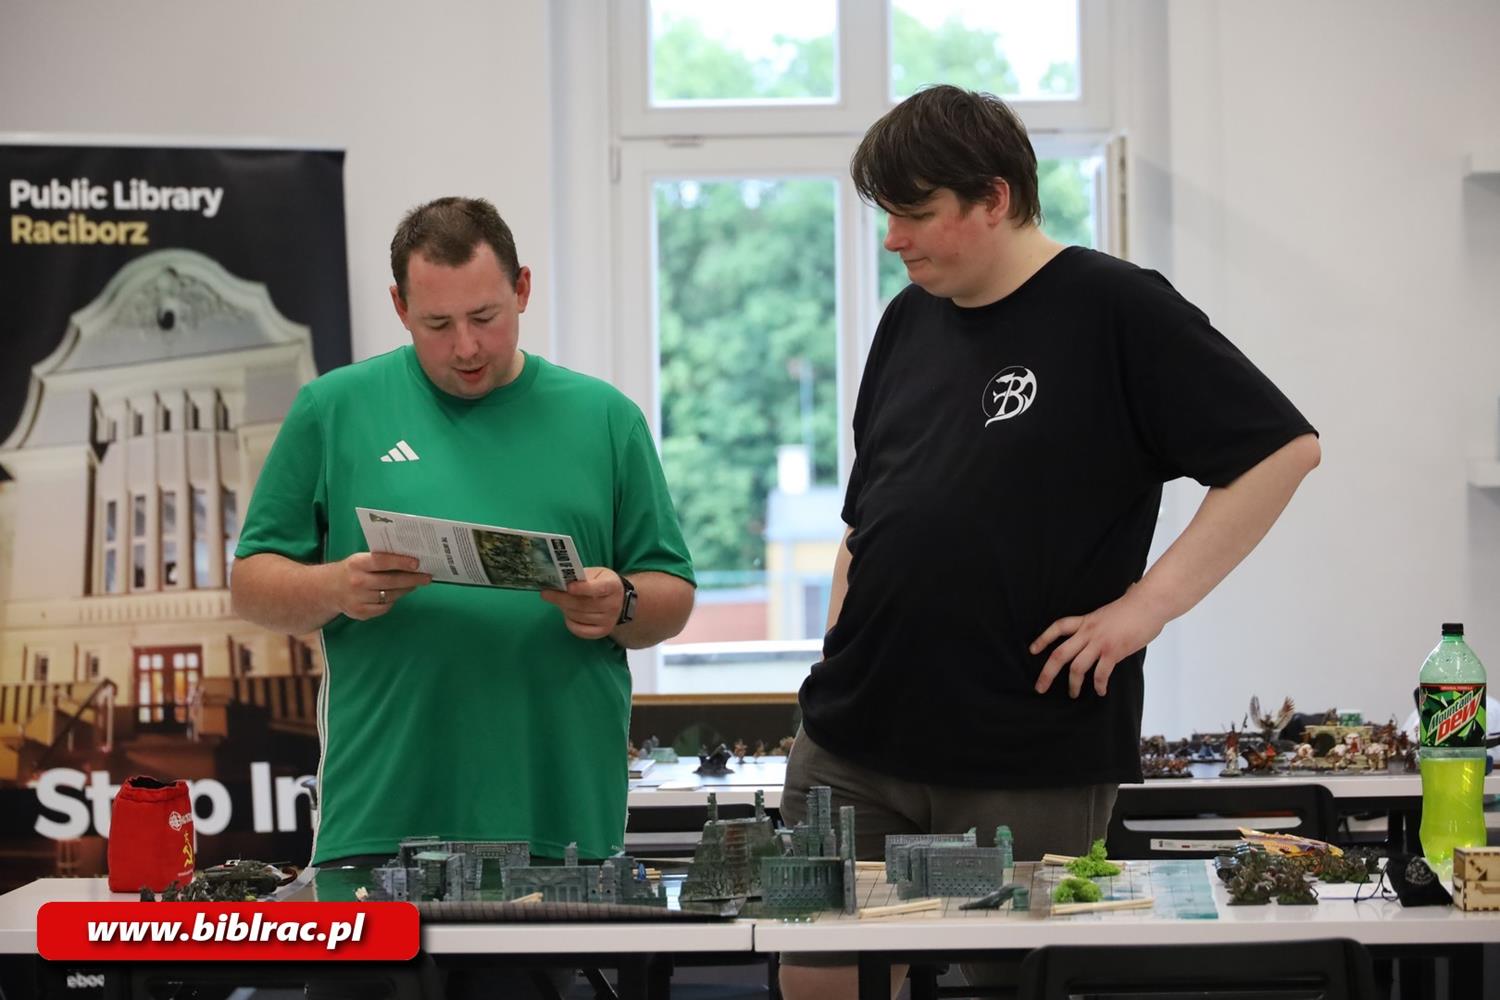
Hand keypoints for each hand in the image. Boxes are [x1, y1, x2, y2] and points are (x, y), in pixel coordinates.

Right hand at [333, 552, 430, 619]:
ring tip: (414, 584)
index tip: (417, 563)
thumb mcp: (361, 560)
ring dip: (405, 590)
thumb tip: (410, 561)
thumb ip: (381, 559)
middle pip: (390, 581)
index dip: (401, 562)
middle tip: (427, 577)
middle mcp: (357, 581)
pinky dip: (392, 601)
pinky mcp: (360, 613)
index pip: (382, 561)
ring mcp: (358, 599)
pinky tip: (396, 594)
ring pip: (390, 595)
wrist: (327, 589)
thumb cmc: (352, 570)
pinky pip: (384, 607)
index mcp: (357, 563)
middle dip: (412, 579)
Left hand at [540, 567, 624, 639]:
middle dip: (562, 599)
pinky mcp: (602, 632)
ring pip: (579, 617)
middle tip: (546, 594)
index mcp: (613, 586)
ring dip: (565, 609)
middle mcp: (613, 605)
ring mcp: (609, 620)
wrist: (620, 600)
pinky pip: (580, 630)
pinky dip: (570, 622)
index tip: (568, 587)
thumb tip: (559, 582)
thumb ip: (580, 577)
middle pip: (584, 605)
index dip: (583, 588)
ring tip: (559, 602)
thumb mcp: (596, 574)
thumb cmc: (602, 583)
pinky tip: (567, 613)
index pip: (598, 588)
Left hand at [1030, 586, 1168, 697]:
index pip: (1058, 627)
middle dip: (1047, 673)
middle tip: (1040, 687)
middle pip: (1059, 654)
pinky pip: (1101, 673)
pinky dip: (1099, 685)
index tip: (1033, 650)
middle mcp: (1088, 632)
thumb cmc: (1134, 606)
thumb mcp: (1108, 612)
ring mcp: (1100, 642)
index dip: (1043, 638)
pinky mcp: (1114, 651)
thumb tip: (1103, 624)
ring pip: (1077, 667)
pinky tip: (1100, 691)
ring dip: (1073, 684)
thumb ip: (1100, 622)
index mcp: (1086, 620)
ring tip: (1073, 694)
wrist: (1149, 603)